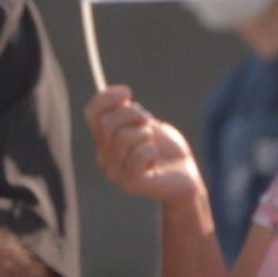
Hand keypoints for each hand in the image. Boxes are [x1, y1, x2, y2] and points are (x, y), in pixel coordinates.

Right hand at [85, 88, 207, 210]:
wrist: (185, 176)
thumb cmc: (166, 150)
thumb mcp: (147, 124)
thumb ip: (129, 112)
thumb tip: (118, 97)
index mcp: (104, 142)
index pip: (92, 115)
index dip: (106, 99)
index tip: (127, 92)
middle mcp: (105, 159)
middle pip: (107, 123)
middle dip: (132, 114)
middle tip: (148, 120)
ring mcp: (117, 174)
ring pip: (123, 137)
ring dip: (145, 134)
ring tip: (152, 144)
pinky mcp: (133, 184)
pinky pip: (139, 155)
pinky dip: (153, 151)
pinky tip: (155, 160)